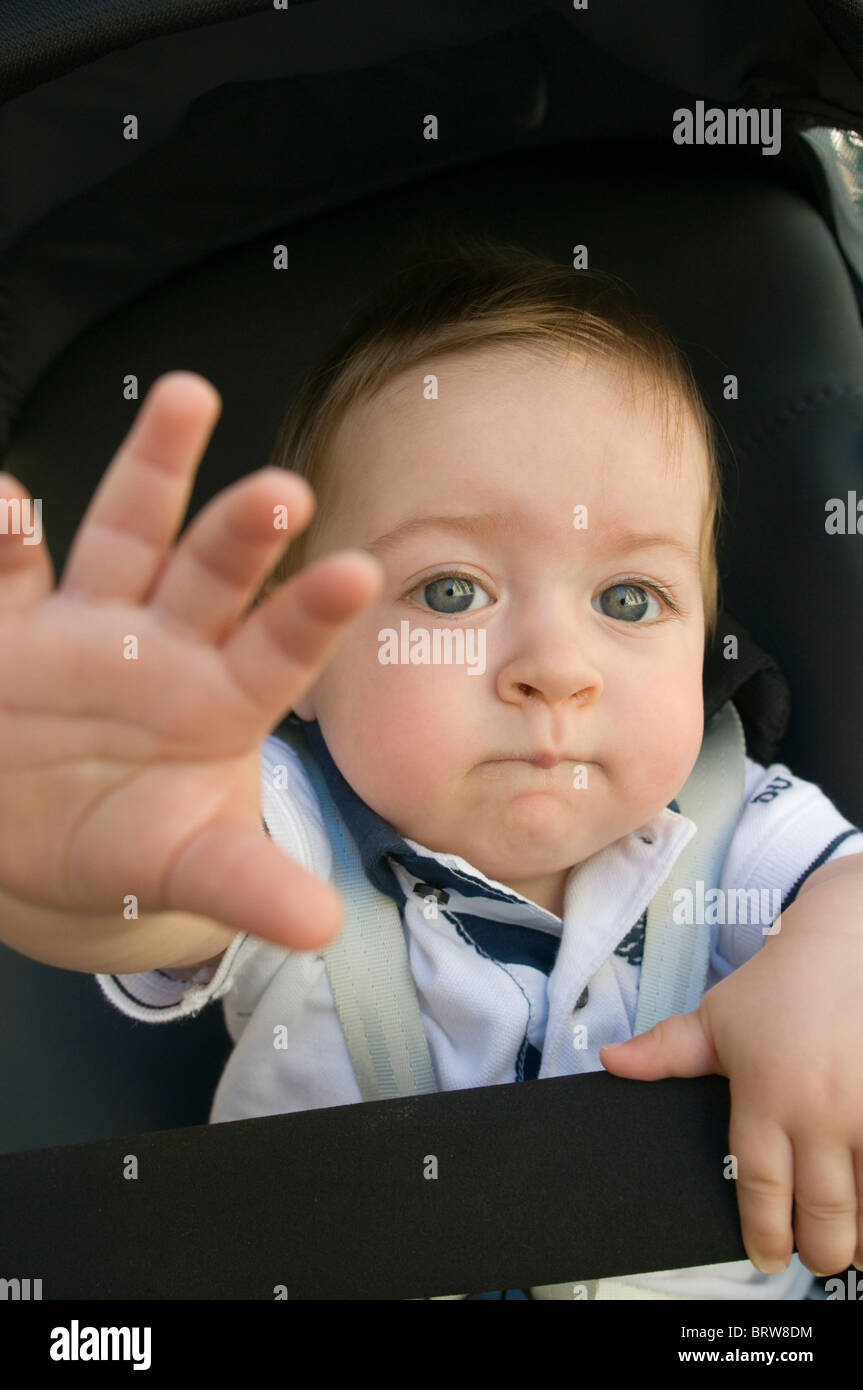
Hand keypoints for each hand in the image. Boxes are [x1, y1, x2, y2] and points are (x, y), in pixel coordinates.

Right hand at [0, 372, 383, 950]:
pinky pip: (11, 571)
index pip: (279, 650)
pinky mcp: (15, 627)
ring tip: (189, 400)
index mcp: (226, 698)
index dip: (312, 615)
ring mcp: (92, 624)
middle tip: (283, 490)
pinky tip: (5, 497)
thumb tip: (323, 926)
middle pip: (213, 574)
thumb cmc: (131, 841)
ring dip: (153, 471)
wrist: (37, 838)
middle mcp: (168, 643)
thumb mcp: (186, 865)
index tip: (356, 574)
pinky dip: (5, 534)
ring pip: (127, 535)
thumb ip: (247, 886)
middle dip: (243, 532)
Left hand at [599, 913, 862, 1278]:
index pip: (761, 1185)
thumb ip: (665, 1052)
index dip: (763, 1231)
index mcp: (765, 1093)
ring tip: (851, 1243)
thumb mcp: (716, 1018)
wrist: (845, 944)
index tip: (765, 1255)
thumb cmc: (779, 988)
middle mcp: (819, 1109)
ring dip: (861, 1233)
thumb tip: (610, 1062)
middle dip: (818, 1247)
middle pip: (823, 1209)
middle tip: (814, 1255)